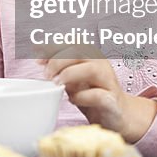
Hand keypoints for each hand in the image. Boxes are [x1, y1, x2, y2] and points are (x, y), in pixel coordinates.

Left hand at [40, 57, 156, 142]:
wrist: (118, 115)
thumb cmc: (93, 94)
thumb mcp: (73, 78)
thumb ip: (60, 68)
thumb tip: (40, 60)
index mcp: (90, 56)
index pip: (72, 42)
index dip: (53, 47)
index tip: (38, 60)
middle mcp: (100, 64)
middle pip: (79, 51)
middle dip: (58, 61)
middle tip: (47, 75)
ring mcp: (108, 81)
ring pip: (91, 69)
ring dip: (69, 75)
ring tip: (58, 84)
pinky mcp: (112, 100)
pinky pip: (98, 95)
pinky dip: (82, 97)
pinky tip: (73, 100)